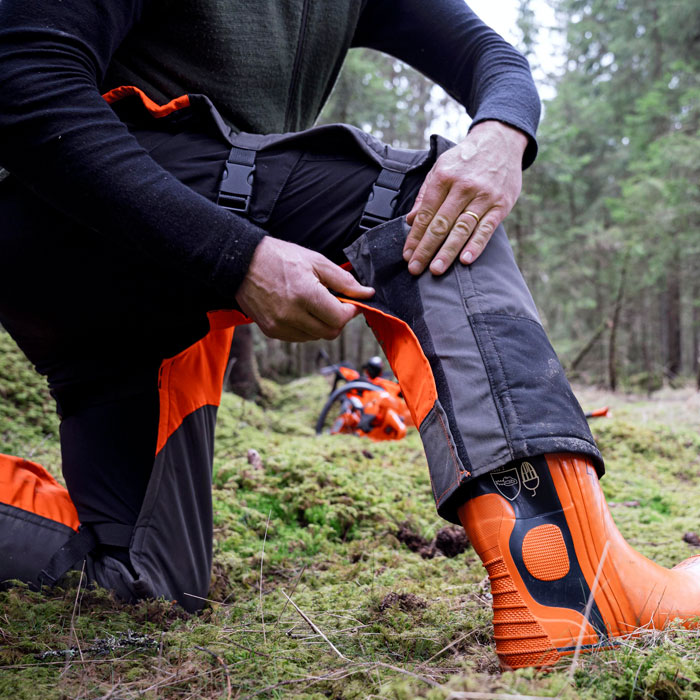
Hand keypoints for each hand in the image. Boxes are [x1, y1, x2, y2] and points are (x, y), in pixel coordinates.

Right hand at [235, 237, 374, 341]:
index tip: (351, 302)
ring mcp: (280, 325)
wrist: (242, 262)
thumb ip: (344, 281)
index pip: (340, 318)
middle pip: (330, 332)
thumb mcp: (316, 261)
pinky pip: (299, 337)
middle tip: (335, 303)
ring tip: (315, 304)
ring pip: (315, 337)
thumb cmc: (278, 257)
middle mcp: (292, 315)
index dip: (351, 311)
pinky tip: (301, 310)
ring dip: (322, 324)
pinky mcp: (271, 331)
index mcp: (305, 295)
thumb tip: (366, 294)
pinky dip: (306, 328)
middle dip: (338, 319)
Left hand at [404, 120, 527, 274]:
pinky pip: (486, 228)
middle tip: (415, 268)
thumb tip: (411, 221)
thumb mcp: (440, 168)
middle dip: (426, 249)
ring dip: (448, 251)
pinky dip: (476, 245)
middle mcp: (463, 187)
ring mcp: (483, 196)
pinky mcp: (500, 205)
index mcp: (444, 177)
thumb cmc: (466, 159)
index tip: (407, 255)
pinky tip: (466, 260)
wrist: (500, 141)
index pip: (426, 213)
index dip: (415, 236)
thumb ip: (425, 194)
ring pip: (462, 229)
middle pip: (441, 224)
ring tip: (436, 269)